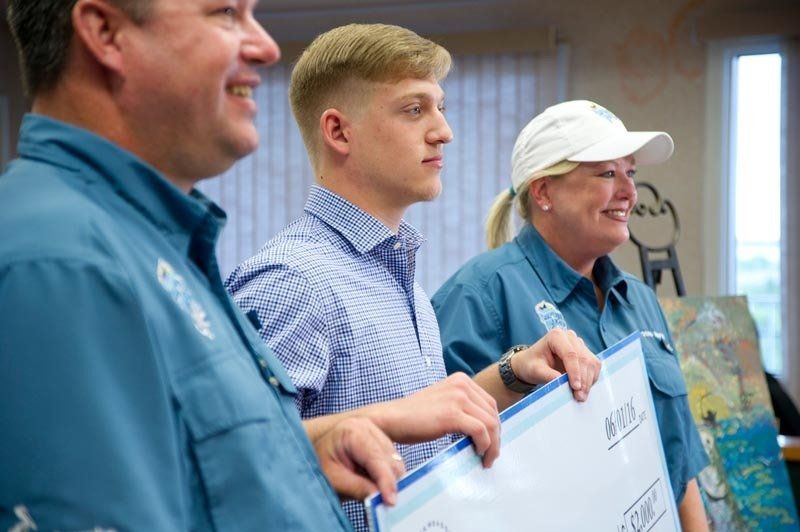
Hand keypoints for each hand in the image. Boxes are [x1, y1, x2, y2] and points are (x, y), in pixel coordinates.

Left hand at [313, 417, 405, 504]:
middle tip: (382, 505)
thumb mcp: (335, 480)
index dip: (386, 481)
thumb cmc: (318, 465)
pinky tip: (374, 483)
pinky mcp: (380, 441)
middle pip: (390, 459)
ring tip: (373, 493)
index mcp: (352, 430)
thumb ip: (358, 488)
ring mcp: (375, 431)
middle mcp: (367, 426)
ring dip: (389, 481)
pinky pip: (393, 462)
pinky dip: (387, 476)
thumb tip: (381, 498)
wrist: (313, 456)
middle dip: (389, 483)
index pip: (376, 457)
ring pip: (395, 462)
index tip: (391, 501)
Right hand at [373, 373, 500, 467]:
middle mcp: (461, 384)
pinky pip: (480, 431)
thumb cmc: (415, 417)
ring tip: (486, 459)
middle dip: (496, 437)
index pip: (490, 404)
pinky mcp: (452, 413)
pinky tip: (477, 454)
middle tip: (491, 456)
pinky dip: (484, 445)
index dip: (494, 426)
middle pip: (493, 414)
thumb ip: (463, 408)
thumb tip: (485, 428)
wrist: (392, 419)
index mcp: (461, 380)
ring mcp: (457, 397)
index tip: (492, 443)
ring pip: (490, 424)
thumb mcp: (444, 404)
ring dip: (492, 445)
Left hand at [512, 328, 600, 401]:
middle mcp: (570, 337)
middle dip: (583, 380)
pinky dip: (590, 380)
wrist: (532, 364)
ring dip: (588, 381)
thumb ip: (548, 375)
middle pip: (583, 359)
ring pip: (591, 363)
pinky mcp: (585, 354)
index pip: (570, 354)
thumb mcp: (535, 370)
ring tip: (581, 396)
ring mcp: (579, 345)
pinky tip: (583, 390)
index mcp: (556, 336)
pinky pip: (593, 367)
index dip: (575, 371)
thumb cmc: (531, 365)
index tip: (575, 387)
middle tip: (579, 397)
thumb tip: (563, 383)